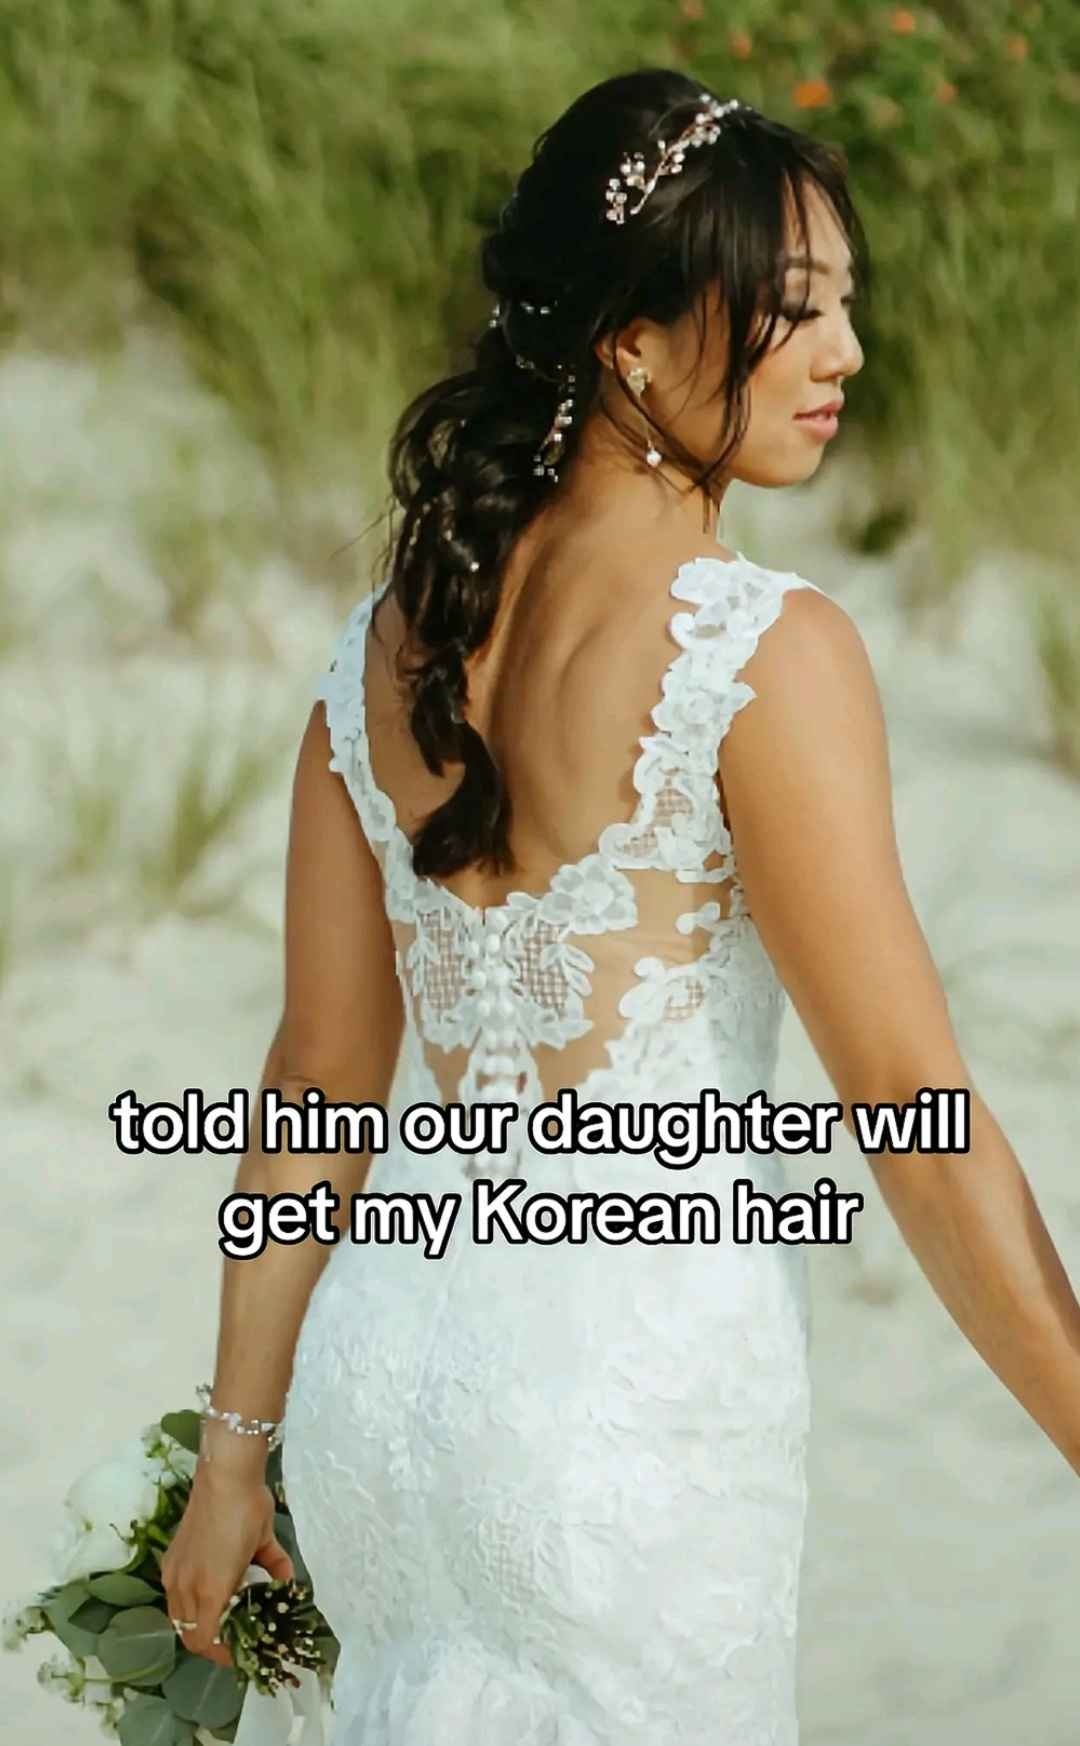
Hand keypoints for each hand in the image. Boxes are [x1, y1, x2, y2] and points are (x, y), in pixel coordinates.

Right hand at [161, 1469, 294, 1667]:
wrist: (223, 1475)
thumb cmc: (249, 1509)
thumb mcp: (268, 1543)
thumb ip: (277, 1569)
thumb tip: (288, 1585)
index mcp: (211, 1590)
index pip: (207, 1640)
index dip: (223, 1654)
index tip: (240, 1653)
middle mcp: (186, 1587)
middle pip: (190, 1634)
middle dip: (210, 1644)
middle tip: (232, 1641)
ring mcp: (174, 1573)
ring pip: (179, 1618)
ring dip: (196, 1625)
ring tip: (218, 1621)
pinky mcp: (169, 1560)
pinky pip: (173, 1597)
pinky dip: (187, 1605)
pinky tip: (205, 1595)